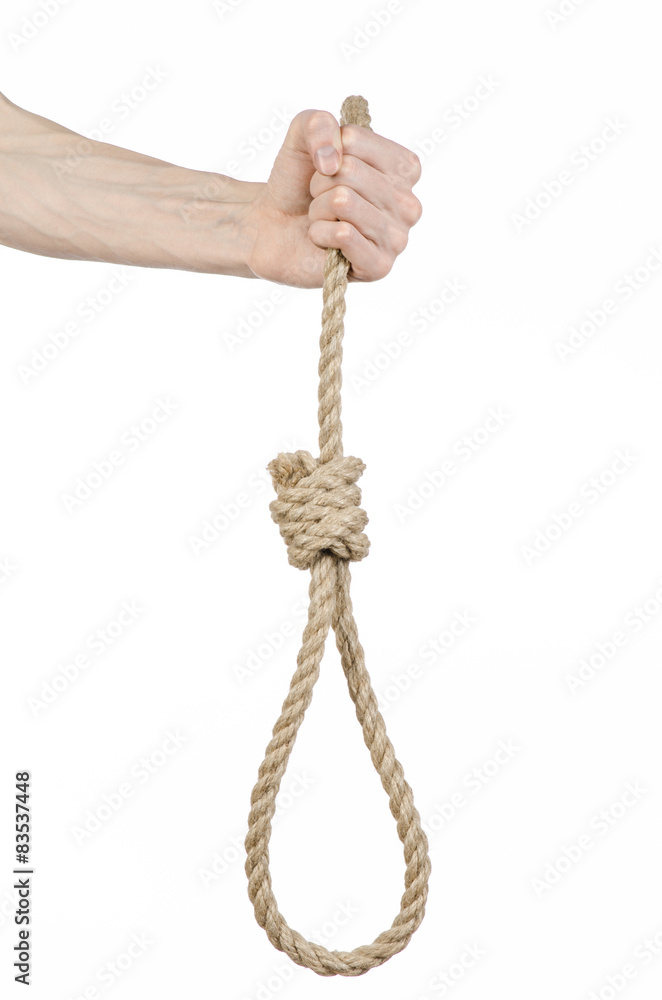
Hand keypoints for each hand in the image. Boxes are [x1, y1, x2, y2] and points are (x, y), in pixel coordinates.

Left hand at [242, 109, 422, 287]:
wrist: (274, 228)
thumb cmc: (298, 185)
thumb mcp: (303, 136)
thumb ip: (318, 123)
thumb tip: (333, 158)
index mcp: (404, 168)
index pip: (355, 139)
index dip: (327, 151)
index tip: (326, 168)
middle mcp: (409, 204)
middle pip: (349, 170)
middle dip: (320, 184)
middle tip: (321, 199)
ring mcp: (397, 238)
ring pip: (344, 201)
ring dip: (319, 210)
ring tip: (322, 219)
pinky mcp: (379, 266)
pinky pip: (343, 234)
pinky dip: (319, 234)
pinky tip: (323, 241)